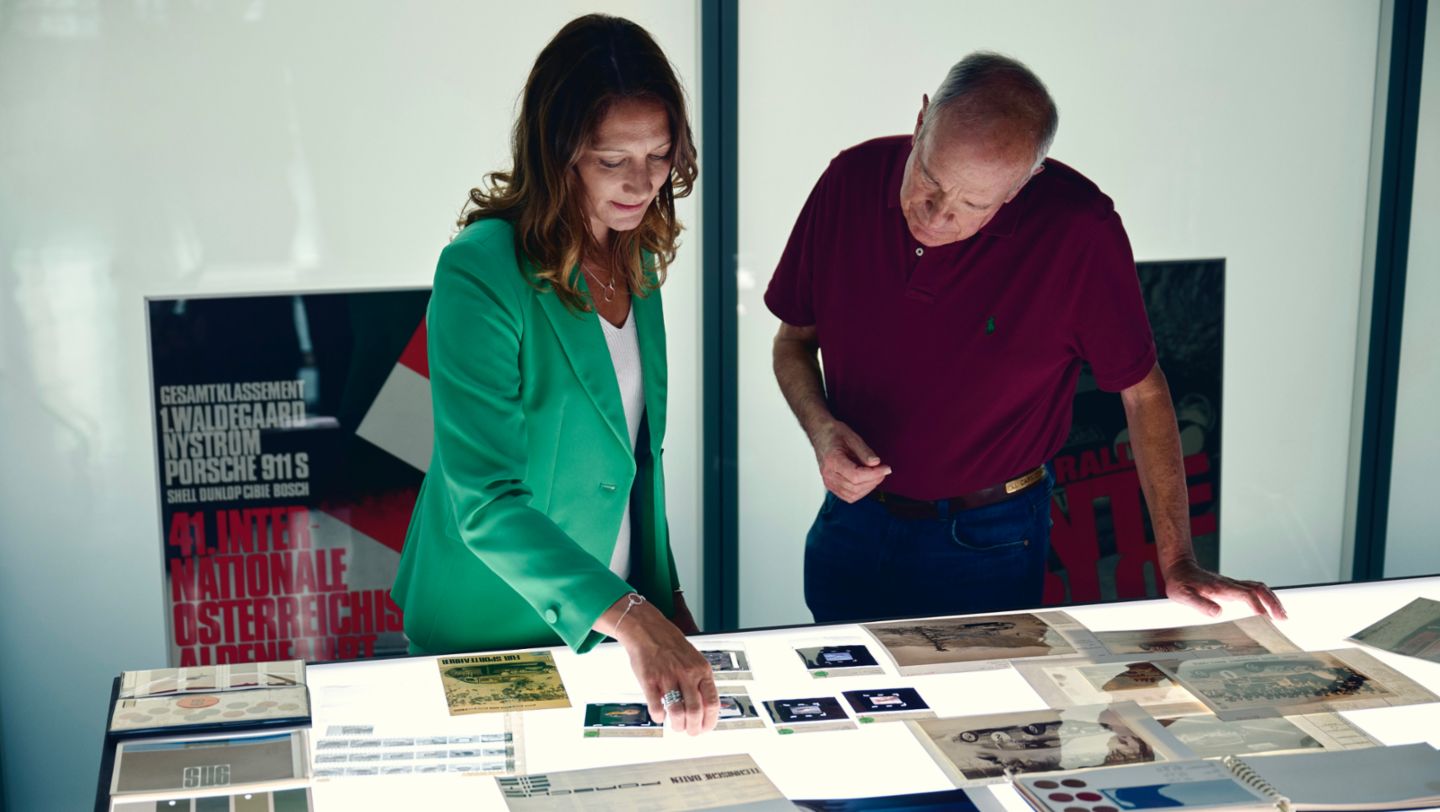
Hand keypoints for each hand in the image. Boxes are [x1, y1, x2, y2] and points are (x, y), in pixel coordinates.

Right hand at [602, 596, 717, 734]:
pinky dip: (659, 716)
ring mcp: (668, 677)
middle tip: (689, 732)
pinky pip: (656, 706)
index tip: (705, 728)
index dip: (710, 721)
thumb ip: (701, 680)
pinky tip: (660, 715)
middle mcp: (687, 674)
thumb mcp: (694, 659)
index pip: (712, 703)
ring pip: (677, 712)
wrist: (647, 629)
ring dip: (677, 725)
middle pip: (695, 712)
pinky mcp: (650, 680)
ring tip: (676, 726)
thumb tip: (707, 706)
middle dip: (693, 728)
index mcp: (701, 670)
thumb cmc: (670, 644)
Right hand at [810, 419, 890, 501]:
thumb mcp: (852, 437)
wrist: (821, 434)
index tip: (886, 468)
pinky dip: (861, 491)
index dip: (874, 474)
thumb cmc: (834, 433)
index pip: (855, 476)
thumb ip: (864, 451)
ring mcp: (828, 482)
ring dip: (869, 487)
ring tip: (877, 474)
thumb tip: (876, 463)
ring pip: (853, 494)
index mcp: (832, 460)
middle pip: (855, 487)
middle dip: (874, 480)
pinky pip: (848, 496)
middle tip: (884, 470)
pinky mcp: (831, 486)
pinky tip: (868, 481)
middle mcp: (828, 474)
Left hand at [1164, 559, 1287, 619]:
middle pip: (1258, 589)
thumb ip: (1200, 604)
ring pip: (1259, 588)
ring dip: (1272, 600)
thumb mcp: (1183, 595)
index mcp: (1220, 588)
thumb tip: (1218, 613)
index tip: (1266, 619)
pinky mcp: (1232, 587)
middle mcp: (1230, 584)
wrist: (1179, 568)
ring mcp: (1232, 585)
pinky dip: (1266, 598)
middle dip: (1273, 603)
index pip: (1246, 595)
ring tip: (1282, 616)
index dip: (1257, 606)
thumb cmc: (1180, 583)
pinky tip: (1268, 609)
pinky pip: (1254, 590)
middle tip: (1283, 618)